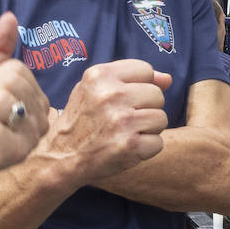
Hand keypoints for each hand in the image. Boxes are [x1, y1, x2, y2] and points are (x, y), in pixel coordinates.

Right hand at [39, 59, 171, 186]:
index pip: (145, 70)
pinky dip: (146, 150)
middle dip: (146, 109)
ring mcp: (121, 121)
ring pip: (161, 118)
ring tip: (125, 134)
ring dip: (148, 130)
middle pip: (157, 95)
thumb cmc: (81, 122)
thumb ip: (130, 79)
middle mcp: (110, 95)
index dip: (140, 86)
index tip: (125, 100)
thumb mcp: (95, 90)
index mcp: (99, 75)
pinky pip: (158, 142)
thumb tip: (168, 79)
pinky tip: (127, 148)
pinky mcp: (129, 145)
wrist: (61, 158)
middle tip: (124, 121)